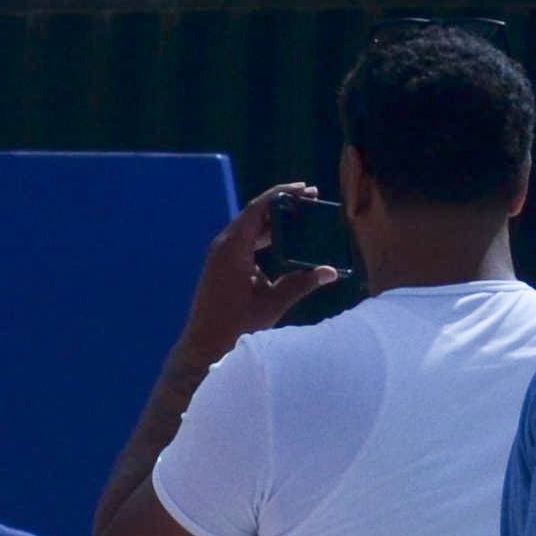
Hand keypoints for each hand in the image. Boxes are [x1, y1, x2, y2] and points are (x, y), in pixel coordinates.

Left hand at [182, 183, 342, 354]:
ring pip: (250, 229)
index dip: (282, 195)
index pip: (258, 209)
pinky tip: (287, 243)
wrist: (204, 347)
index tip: (306, 189)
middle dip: (283, 206)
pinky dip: (266, 239)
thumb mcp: (272, 304)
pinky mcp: (222, 266)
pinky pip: (246, 243)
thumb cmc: (235, 327)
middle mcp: (224, 246)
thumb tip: (331, 271)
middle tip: (311, 199)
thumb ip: (301, 284)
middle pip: (255, 215)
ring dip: (276, 223)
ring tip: (303, 217)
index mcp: (232, 248)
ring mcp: (221, 255)